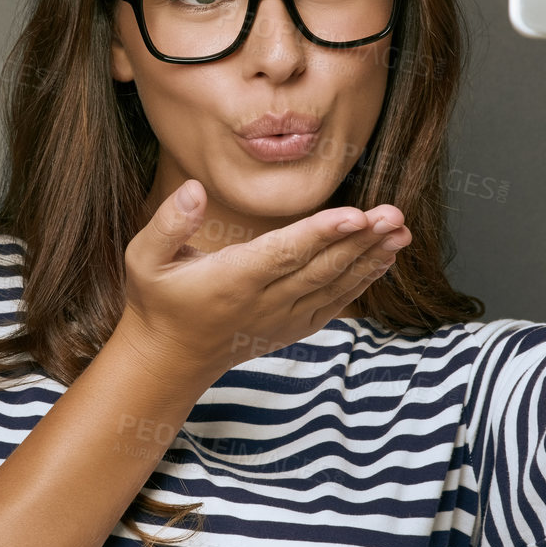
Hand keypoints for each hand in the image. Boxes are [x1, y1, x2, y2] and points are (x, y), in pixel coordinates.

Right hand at [117, 178, 410, 383]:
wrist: (169, 357)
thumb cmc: (158, 299)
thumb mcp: (144, 258)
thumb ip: (168, 223)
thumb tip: (194, 189)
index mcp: (231, 280)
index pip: (283, 253)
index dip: (321, 234)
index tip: (356, 215)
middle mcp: (263, 302)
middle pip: (320, 268)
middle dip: (360, 241)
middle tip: (394, 214)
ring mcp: (282, 317)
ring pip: (333, 285)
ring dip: (370, 258)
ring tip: (401, 232)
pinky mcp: (293, 326)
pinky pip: (334, 303)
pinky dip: (361, 281)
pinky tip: (383, 259)